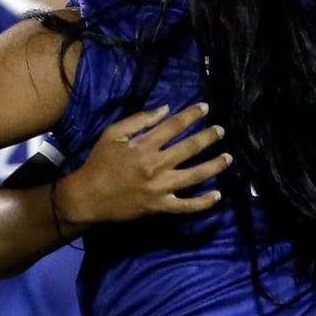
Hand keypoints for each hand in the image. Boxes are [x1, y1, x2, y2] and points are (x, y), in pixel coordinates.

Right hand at [56, 103, 229, 227]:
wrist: (87, 197)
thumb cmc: (99, 163)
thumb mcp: (112, 134)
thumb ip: (139, 120)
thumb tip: (166, 109)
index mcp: (143, 146)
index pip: (174, 126)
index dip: (191, 115)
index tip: (205, 108)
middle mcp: (155, 165)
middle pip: (190, 148)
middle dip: (208, 137)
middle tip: (221, 131)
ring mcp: (160, 188)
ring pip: (195, 175)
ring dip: (214, 166)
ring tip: (228, 158)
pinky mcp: (160, 207)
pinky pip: (186, 206)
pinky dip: (203, 203)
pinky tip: (217, 195)